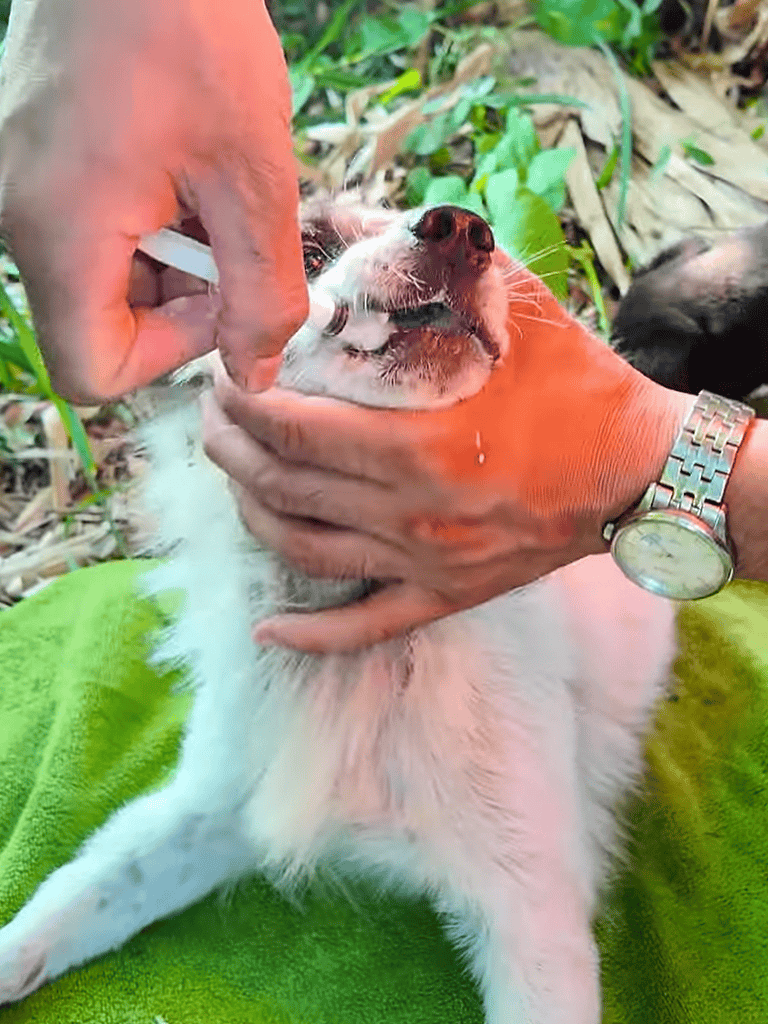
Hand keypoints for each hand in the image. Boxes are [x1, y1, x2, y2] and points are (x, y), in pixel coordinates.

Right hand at [0, 0, 306, 402]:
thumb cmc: (192, 30)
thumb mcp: (251, 178)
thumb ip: (262, 292)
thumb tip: (256, 374)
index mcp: (60, 233)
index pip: (92, 370)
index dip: (171, 356)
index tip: (225, 296)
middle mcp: (20, 218)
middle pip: (101, 323)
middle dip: (182, 299)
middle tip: (234, 232)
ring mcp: (20, 185)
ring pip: (102, 277)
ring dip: (174, 256)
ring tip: (216, 187)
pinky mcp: (35, 158)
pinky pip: (92, 228)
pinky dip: (150, 220)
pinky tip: (189, 167)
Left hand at [203, 278, 691, 652]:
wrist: (640, 468)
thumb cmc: (576, 383)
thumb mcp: (507, 303)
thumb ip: (423, 254)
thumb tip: (346, 210)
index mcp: (417, 443)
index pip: (290, 427)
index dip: (240, 400)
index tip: (223, 373)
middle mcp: (410, 513)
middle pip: (281, 485)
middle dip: (229, 446)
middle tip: (215, 412)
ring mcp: (425, 562)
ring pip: (303, 549)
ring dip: (249, 511)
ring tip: (233, 473)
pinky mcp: (445, 593)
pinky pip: (365, 628)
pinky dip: (310, 635)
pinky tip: (268, 630)